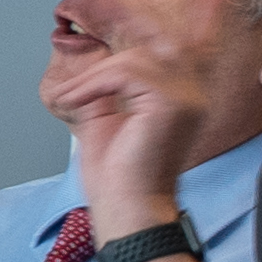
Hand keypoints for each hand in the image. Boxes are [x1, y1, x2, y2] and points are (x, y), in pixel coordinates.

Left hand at [57, 65, 232, 242]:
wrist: (127, 209)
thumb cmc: (119, 178)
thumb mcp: (107, 119)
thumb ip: (107, 88)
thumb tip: (92, 65)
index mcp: (184, 97)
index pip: (158, 52)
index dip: (120, 54)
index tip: (85, 72)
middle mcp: (193, 94)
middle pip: (147, 51)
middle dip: (102, 67)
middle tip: (70, 91)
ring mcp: (187, 97)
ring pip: (133, 60)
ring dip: (91, 78)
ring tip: (68, 99)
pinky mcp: (170, 103)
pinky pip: (125, 73)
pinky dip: (92, 84)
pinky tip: (74, 102)